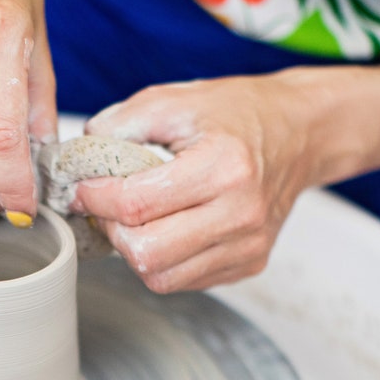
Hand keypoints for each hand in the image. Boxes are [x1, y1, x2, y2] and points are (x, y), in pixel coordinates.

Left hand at [70, 76, 317, 291]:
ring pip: (162, 277)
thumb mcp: (176, 99)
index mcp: (223, 167)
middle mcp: (241, 213)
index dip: (95, 200)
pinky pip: (185, 281)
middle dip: (114, 232)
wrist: (300, 133)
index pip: (137, 205)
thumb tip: (80, 156)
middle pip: (147, 254)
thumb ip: (121, 123)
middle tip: (108, 209)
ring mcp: (248, 245)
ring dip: (135, 252)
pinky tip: (166, 229)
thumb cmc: (239, 113)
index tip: (82, 190)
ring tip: (135, 221)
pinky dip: (163, 261)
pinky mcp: (250, 264)